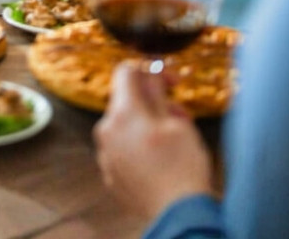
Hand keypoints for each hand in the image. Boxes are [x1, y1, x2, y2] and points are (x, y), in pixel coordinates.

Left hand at [93, 62, 214, 220]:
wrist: (179, 217)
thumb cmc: (182, 168)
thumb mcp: (177, 123)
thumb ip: (158, 93)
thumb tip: (150, 73)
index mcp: (122, 113)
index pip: (125, 72)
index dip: (150, 70)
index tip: (171, 81)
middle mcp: (106, 130)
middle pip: (126, 100)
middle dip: (153, 101)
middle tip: (181, 114)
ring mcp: (106, 154)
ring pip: (125, 125)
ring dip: (147, 123)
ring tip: (175, 138)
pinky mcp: (111, 174)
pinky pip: (123, 148)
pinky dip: (139, 145)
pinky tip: (162, 158)